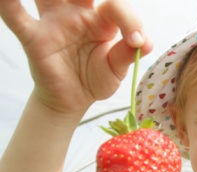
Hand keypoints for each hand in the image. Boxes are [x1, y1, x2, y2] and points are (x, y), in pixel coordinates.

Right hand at [0, 0, 151, 116]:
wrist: (73, 100)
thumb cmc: (95, 78)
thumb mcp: (116, 68)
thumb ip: (128, 53)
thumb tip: (145, 42)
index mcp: (102, 20)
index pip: (114, 5)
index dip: (128, 19)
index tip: (137, 40)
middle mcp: (77, 14)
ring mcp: (54, 23)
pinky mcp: (34, 38)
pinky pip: (17, 18)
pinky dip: (9, 5)